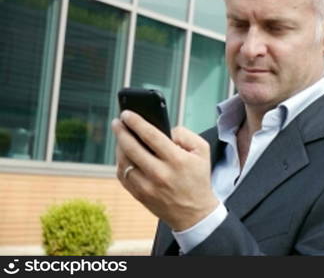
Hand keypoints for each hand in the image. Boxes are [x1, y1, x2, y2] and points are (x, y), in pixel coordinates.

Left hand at [111, 110, 218, 230]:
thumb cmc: (198, 178)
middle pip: (132, 147)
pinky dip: (121, 162)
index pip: (151, 135)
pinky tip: (123, 155)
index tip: (127, 113)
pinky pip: (122, 175)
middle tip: (117, 122)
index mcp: (177, 160)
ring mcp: (147, 186)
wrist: (194, 213)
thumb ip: (185, 134)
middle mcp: (160, 173)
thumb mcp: (202, 151)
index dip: (136, 122)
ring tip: (121, 137)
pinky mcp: (139, 195)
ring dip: (119, 146)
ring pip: (124, 161)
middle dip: (121, 131)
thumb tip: (165, 130)